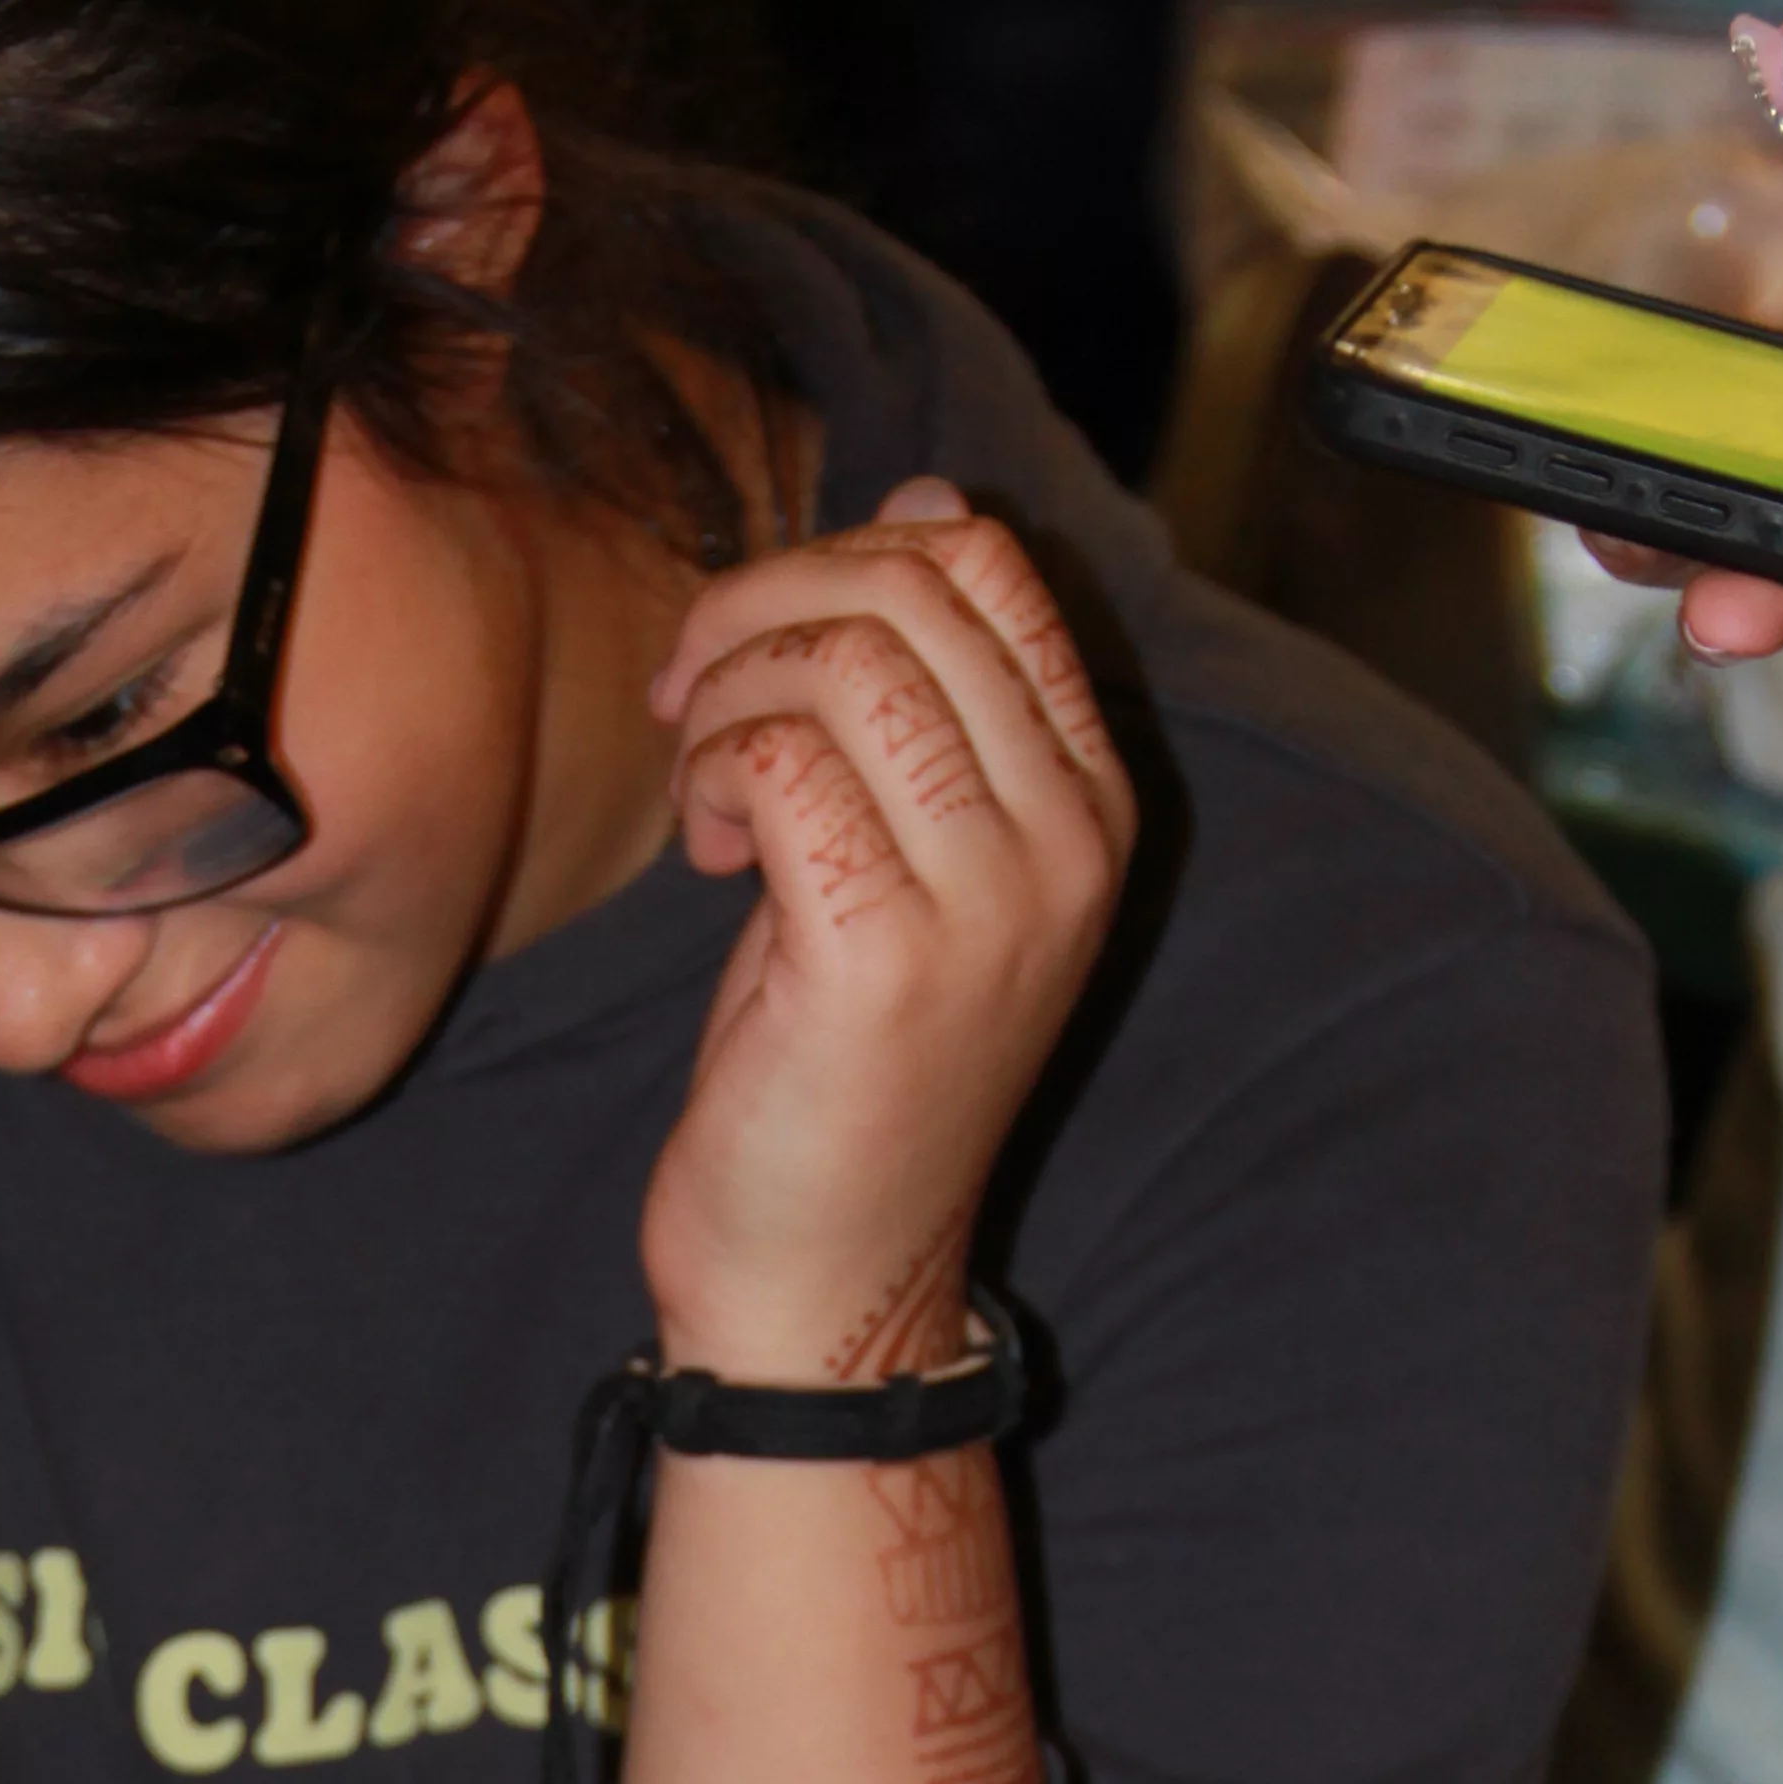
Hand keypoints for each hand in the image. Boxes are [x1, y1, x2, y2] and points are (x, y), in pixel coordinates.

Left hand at [637, 483, 1134, 1385]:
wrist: (823, 1280)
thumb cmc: (837, 1072)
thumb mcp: (903, 854)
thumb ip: (920, 692)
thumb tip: (925, 502)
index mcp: (1090, 800)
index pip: (991, 568)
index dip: (843, 560)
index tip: (758, 651)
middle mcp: (1067, 839)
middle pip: (913, 589)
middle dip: (764, 608)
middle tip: (692, 699)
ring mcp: (992, 899)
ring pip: (845, 659)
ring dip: (730, 692)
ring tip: (704, 787)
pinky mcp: (887, 955)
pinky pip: (784, 756)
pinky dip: (716, 770)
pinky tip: (707, 849)